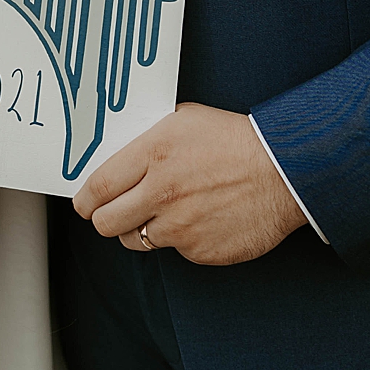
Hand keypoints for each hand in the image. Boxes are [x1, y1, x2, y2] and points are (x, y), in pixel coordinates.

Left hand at [72, 102, 306, 264]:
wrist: (285, 171)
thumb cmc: (235, 140)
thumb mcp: (184, 119)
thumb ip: (146, 139)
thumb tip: (116, 156)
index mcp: (153, 154)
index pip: (97, 187)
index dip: (85, 199)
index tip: (85, 202)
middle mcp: (162, 193)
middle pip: (106, 223)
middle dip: (105, 219)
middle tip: (114, 212)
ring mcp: (180, 227)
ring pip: (136, 241)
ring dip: (141, 230)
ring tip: (164, 212)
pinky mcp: (199, 251)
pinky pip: (175, 251)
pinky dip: (181, 239)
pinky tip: (199, 218)